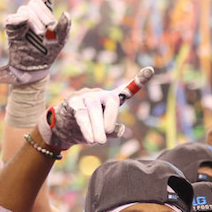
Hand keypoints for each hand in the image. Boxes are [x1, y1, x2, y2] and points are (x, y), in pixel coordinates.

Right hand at [0, 0, 70, 84]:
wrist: (35, 67)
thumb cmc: (49, 52)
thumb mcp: (61, 40)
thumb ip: (65, 27)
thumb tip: (66, 13)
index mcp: (45, 14)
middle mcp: (31, 14)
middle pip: (35, 3)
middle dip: (44, 15)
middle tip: (48, 30)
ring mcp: (20, 20)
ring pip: (26, 10)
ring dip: (35, 21)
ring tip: (39, 34)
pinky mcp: (11, 27)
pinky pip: (13, 18)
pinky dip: (20, 21)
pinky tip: (25, 26)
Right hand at [37, 67, 153, 149]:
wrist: (61, 128)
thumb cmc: (87, 129)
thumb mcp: (103, 132)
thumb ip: (112, 131)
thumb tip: (120, 129)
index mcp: (110, 100)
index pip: (125, 91)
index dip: (138, 81)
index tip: (151, 69)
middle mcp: (99, 94)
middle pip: (110, 101)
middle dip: (110, 118)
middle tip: (107, 134)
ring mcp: (85, 97)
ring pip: (94, 109)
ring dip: (97, 127)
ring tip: (98, 141)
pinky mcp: (72, 103)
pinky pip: (81, 115)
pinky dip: (87, 128)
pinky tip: (91, 139)